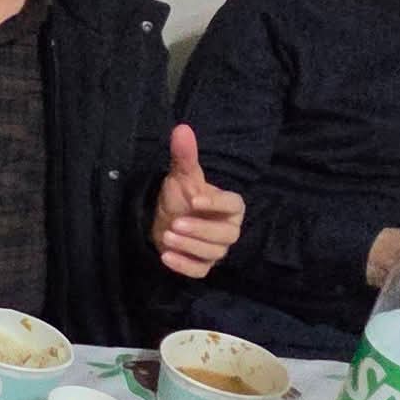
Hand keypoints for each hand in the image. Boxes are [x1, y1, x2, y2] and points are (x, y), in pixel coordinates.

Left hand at [150, 124, 245, 278]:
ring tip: (167, 236)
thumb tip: (182, 128)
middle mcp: (228, 229)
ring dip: (189, 246)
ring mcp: (217, 249)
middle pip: (225, 235)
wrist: (166, 220)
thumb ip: (185, 155)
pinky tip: (166, 257)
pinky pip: (199, 271)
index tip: (195, 199)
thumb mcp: (182, 175)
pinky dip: (184, 266)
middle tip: (176, 224)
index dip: (216, 204)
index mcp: (230, 206)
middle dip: (200, 230)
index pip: (234, 206)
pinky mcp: (202, 265)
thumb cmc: (181, 196)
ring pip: (212, 253)